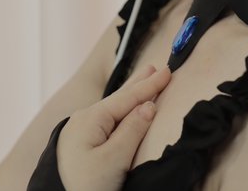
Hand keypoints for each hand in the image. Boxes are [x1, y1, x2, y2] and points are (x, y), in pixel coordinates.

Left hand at [57, 65, 170, 190]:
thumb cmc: (85, 185)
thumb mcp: (113, 159)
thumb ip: (132, 130)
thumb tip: (148, 105)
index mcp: (91, 118)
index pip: (127, 98)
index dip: (150, 85)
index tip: (167, 71)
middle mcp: (83, 119)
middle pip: (118, 97)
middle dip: (138, 83)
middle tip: (154, 67)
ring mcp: (80, 131)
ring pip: (112, 108)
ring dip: (130, 95)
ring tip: (142, 79)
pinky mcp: (80, 144)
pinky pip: (107, 120)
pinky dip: (121, 110)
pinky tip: (123, 110)